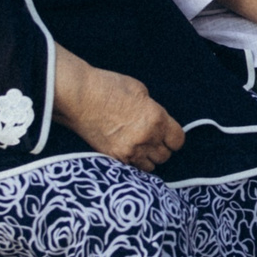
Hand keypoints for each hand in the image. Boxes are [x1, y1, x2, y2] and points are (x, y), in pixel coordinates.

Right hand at [54, 53, 185, 170]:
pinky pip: (132, 168)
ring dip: (148, 158)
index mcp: (157, 119)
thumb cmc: (107, 87)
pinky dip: (133, 162)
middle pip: (165, 156)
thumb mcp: (140, 91)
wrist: (79, 96)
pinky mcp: (114, 157)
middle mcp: (146, 139)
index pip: (178, 141)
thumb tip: (155, 120)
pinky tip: (128, 151)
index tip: (168, 135)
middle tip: (153, 139)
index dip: (174, 138)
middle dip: (161, 148)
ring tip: (140, 147)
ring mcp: (130, 151)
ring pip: (150, 167)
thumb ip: (153, 110)